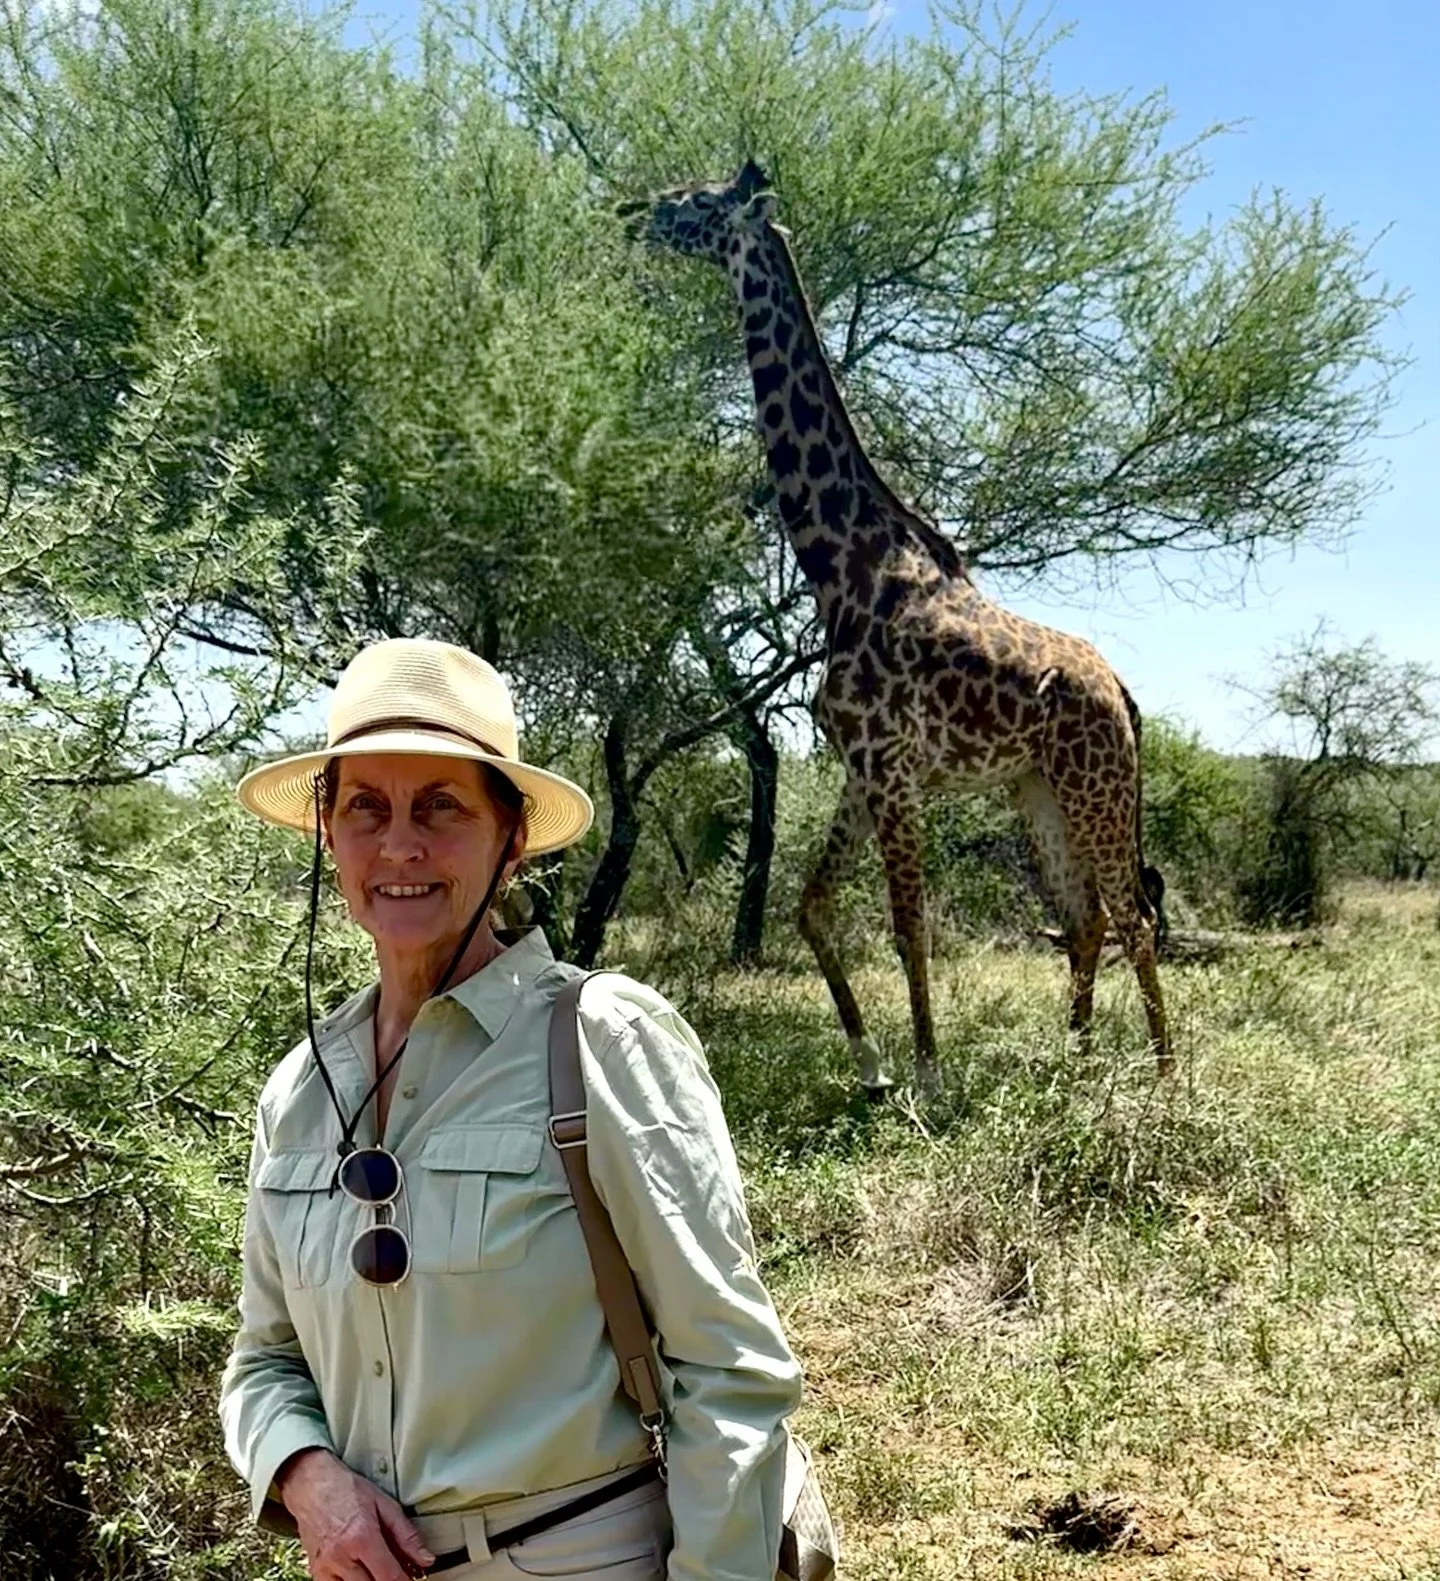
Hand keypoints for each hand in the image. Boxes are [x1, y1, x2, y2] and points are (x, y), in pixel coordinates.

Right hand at [277, 1448, 435, 1580]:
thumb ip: (406, 1535)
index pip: (389, 1577)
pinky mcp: (316, 1573)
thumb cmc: (347, 1490)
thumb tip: (426, 1560)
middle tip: (396, 1571)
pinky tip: (360, 1572)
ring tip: (378, 1569)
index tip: (412, 1578)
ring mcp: (325, 1568)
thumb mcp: (383, 1503)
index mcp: (362, 1537)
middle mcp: (341, 1557)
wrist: (311, 1485)